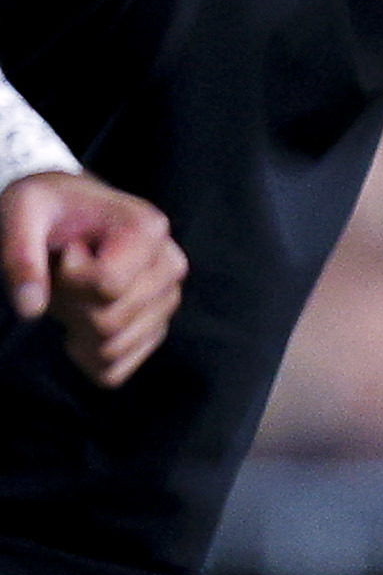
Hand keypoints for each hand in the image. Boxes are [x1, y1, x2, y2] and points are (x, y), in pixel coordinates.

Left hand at [2, 170, 183, 388]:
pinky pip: (117, 367)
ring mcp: (168, 299)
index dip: (68, 279)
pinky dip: (87, 357)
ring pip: (112, 348)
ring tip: (72, 294)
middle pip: (110, 322)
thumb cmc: (48, 207)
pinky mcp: (157, 326)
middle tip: (62, 276)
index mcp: (148, 229)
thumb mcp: (22, 213)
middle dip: (70, 306)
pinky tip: (78, 325)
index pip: (108, 286)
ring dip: (75, 330)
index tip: (65, 252)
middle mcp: (170, 265)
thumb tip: (29, 308)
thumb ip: (20, 256)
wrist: (70, 209)